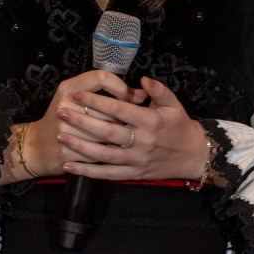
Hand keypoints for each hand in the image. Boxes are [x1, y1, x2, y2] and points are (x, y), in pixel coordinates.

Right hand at [1, 69, 144, 182]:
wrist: (37, 147)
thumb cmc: (63, 120)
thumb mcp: (75, 97)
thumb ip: (105, 91)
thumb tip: (141, 94)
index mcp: (68, 88)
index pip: (102, 77)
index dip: (120, 87)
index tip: (127, 98)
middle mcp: (65, 105)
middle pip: (109, 107)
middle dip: (125, 116)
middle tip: (133, 122)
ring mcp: (64, 129)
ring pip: (107, 131)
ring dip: (120, 137)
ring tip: (124, 138)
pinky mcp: (67, 150)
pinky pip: (99, 151)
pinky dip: (110, 152)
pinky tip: (114, 152)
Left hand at [57, 75, 209, 182]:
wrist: (192, 156)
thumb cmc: (180, 126)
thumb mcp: (174, 105)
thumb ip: (159, 90)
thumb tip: (142, 79)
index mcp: (150, 121)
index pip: (118, 110)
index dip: (96, 101)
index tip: (77, 94)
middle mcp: (142, 141)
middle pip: (107, 132)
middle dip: (82, 121)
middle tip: (61, 112)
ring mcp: (136, 160)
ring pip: (104, 154)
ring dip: (80, 147)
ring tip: (61, 137)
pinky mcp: (133, 174)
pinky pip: (107, 174)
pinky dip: (88, 172)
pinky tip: (70, 167)